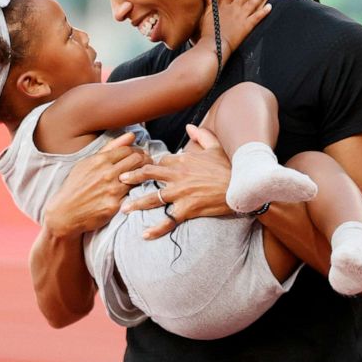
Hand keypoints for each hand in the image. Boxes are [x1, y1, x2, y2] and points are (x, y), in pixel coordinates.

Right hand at [42, 132, 149, 237]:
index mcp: (99, 161)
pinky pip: (132, 195)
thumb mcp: (88, 163)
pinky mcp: (114, 206)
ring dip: (145, 176)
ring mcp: (111, 190)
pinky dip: (138, 192)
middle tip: (149, 165)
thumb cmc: (76, 186)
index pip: (128, 150)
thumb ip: (111, 148)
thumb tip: (131, 135)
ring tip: (145, 177)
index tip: (141, 156)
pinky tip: (139, 192)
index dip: (138, 152)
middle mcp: (106, 174)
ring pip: (138, 177)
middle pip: (138, 161)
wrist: (65, 213)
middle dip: (147, 161)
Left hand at [118, 125, 233, 238]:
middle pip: (149, 175)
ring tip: (123, 208)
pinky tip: (144, 234)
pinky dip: (156, 229)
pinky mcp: (187, 209)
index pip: (159, 162)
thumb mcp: (216, 147)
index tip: (138, 168)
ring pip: (153, 198)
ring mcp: (182, 193)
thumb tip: (189, 127)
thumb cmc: (230, 168)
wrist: (243, 188)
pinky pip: (168, 220)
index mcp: (183, 160)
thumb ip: (201, 135)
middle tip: (119, 180)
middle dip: (131, 177)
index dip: (149, 165)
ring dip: (136, 203)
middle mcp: (178, 175)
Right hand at [198, 0, 271, 56]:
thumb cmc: (209, 33)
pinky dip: (264, 11)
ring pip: (252, 3)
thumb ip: (209, 5)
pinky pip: (258, 16)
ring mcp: (241, 17)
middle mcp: (233, 9)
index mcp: (223, 7)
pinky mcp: (247, 26)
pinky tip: (269, 6)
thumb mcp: (206, 17)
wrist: (215, 44)